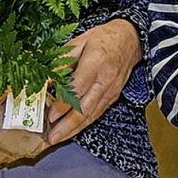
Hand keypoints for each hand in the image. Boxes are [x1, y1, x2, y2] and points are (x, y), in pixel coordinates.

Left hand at [47, 19, 141, 144]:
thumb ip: (63, 61)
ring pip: (91, 115)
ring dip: (74, 129)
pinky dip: (84, 124)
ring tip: (57, 139)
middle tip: (51, 137)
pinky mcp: (113, 97)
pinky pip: (97, 113)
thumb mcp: (80, 41)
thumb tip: (48, 80)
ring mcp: (111, 90)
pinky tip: (72, 131)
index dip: (63, 104)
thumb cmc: (103, 38)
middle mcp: (105, 80)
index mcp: (96, 62)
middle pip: (85, 108)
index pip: (78, 88)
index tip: (50, 115)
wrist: (129, 39)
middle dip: (67, 125)